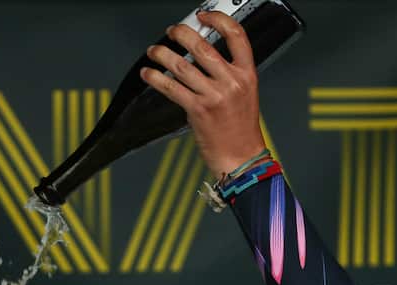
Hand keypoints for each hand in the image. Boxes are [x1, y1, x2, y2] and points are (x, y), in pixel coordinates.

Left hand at [138, 11, 266, 177]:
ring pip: (183, 66)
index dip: (218, 20)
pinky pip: (172, 88)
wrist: (241, 157)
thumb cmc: (241, 129)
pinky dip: (156, 78)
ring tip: (154, 51)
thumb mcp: (246, 93)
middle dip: (183, 34)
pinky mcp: (198, 109)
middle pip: (204, 47)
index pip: (236, 36)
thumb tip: (205, 58)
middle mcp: (232, 81)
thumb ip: (230, 74)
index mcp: (247, 73)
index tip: (204, 16)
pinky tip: (149, 74)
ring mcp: (214, 95)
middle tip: (172, 31)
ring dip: (163, 55)